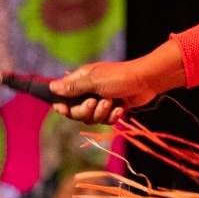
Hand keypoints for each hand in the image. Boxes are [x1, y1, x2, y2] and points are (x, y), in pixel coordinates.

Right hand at [49, 40, 185, 123]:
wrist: (147, 81)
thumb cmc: (120, 77)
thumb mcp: (95, 81)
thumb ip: (74, 87)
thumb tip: (51, 87)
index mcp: (81, 80)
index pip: (63, 97)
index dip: (62, 106)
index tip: (64, 109)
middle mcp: (89, 91)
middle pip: (75, 112)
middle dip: (85, 111)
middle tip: (95, 102)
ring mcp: (101, 101)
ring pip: (91, 118)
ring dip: (101, 113)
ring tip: (111, 103)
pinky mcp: (112, 109)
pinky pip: (105, 120)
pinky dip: (112, 116)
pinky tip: (120, 109)